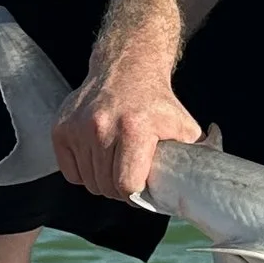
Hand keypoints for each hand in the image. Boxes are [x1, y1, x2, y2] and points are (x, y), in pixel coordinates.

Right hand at [53, 58, 201, 200]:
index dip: (136, 194)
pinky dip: (84, 173)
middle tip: (130, 179)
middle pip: (106, 186)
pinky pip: (70, 172)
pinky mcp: (61, 128)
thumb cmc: (155, 101)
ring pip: (88, 181)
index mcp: (134, 129)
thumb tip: (202, 183)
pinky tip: (98, 159)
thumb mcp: (183, 125)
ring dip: (102, 181)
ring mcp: (78, 127)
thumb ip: (195, 155)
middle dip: (120, 190)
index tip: (141, 190)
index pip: (126, 185)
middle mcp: (101, 127)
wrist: (127, 68)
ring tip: (116, 166)